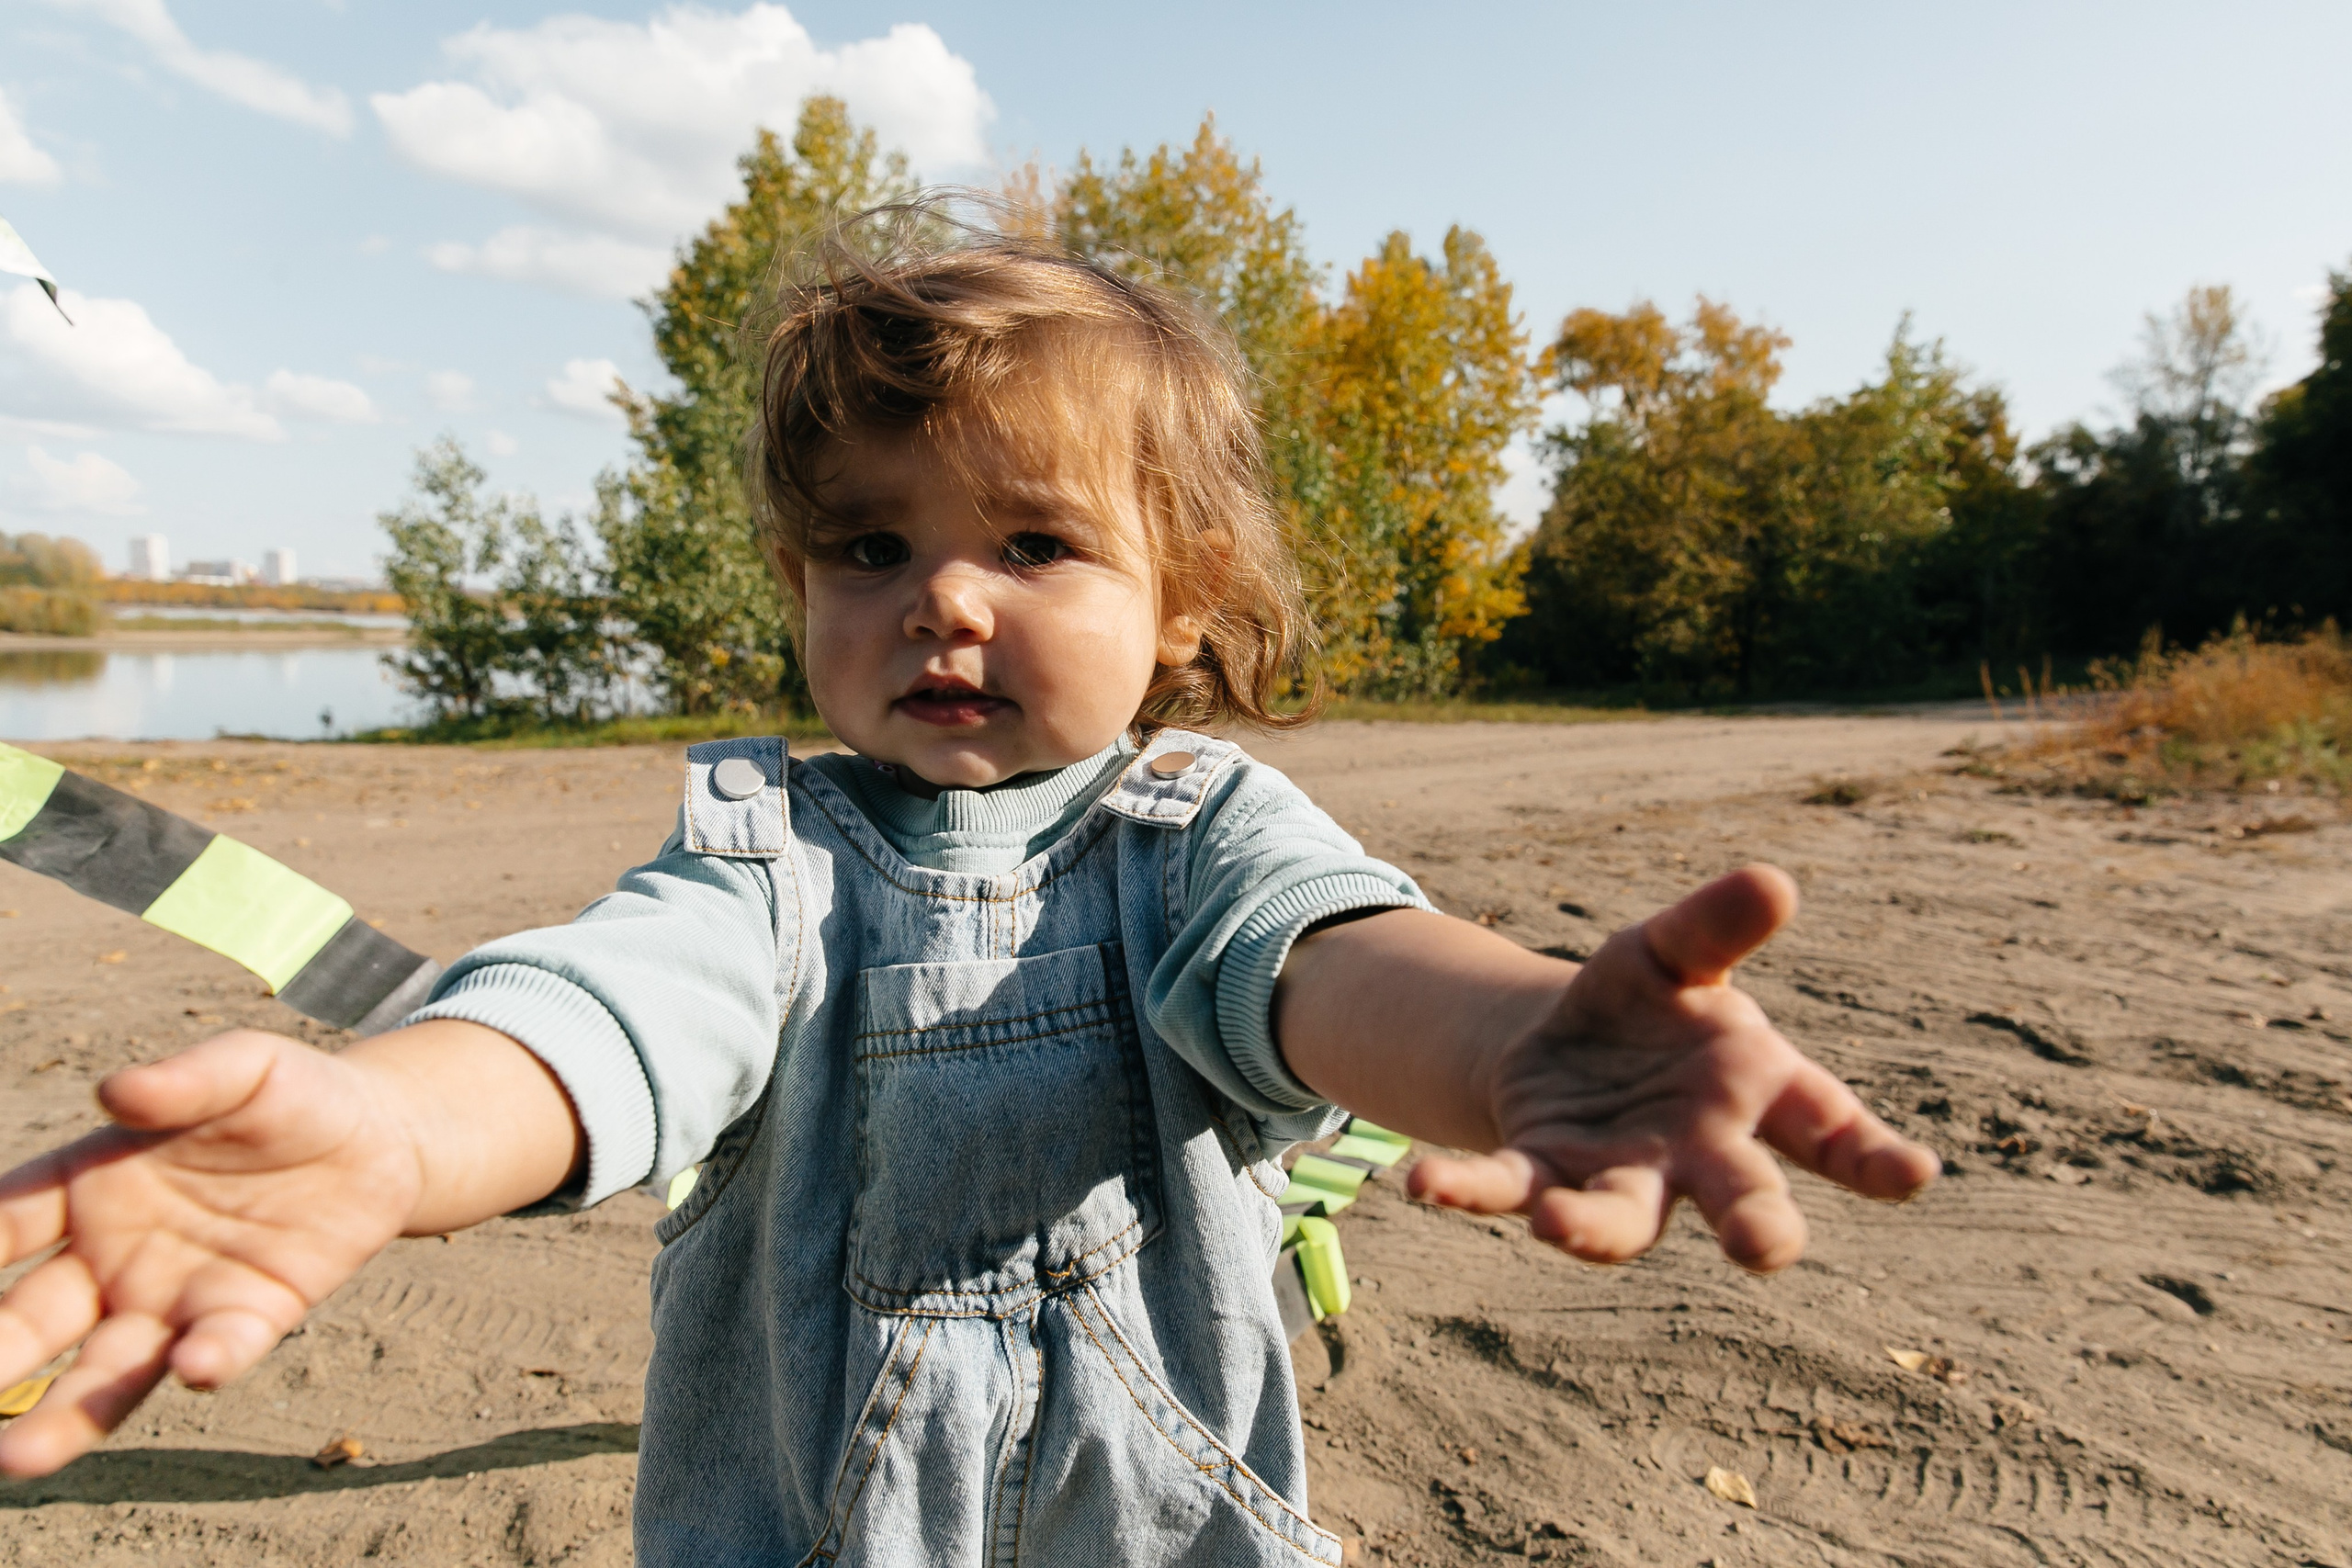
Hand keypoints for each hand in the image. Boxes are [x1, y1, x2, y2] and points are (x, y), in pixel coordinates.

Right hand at [0, 1030, 422, 1478]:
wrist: (380, 1136)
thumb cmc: (288, 1094)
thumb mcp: (242, 1067)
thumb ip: (184, 1081)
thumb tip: (118, 1093)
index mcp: (88, 1184)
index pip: (7, 1221)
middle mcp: (115, 1256)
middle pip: (35, 1317)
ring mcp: (177, 1295)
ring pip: (106, 1368)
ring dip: (66, 1412)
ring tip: (20, 1459)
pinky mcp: (251, 1315)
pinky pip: (220, 1346)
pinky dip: (208, 1358)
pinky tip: (195, 1364)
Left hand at [1409, 866, 1938, 1271]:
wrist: (1567, 1048)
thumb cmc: (1647, 1003)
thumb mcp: (1673, 952)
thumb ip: (1716, 926)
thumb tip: (1774, 881)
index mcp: (1759, 1092)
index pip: (1830, 1129)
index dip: (1873, 1156)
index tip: (1910, 1174)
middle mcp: (1700, 1152)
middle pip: (1743, 1198)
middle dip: (1757, 1226)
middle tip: (1765, 1250)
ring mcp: (1621, 1175)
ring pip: (1620, 1219)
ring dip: (1593, 1228)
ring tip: (1558, 1226)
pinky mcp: (1542, 1173)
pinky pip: (1507, 1188)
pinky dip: (1468, 1189)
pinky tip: (1422, 1184)